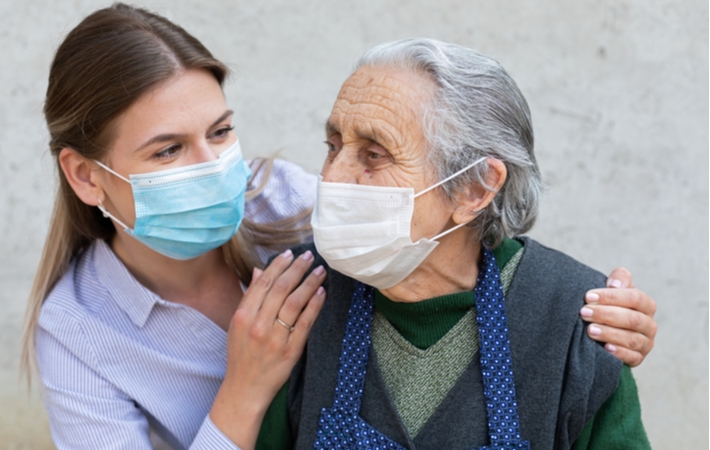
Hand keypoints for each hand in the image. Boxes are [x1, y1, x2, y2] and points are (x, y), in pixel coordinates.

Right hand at [210, 249, 325, 448]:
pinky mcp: (290, 350)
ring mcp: (275, 338)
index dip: (278, 265)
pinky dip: (314, 305)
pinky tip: (322, 292)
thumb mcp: (237, 324)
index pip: (263, 283)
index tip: (290, 253)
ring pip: (294, 303)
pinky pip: (305, 323)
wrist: (244, 389)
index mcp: (243, 316)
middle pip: (280, 289)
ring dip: (309, 283)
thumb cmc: (241, 355)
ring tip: (320, 271)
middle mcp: (258, 325)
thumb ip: (249, 297)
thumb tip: (258, 271)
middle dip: (297, 269)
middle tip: (310, 257)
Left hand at [580, 267, 656, 366]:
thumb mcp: (614, 289)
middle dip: (606, 315)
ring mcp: (646, 343)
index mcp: (646, 305)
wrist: (606, 327)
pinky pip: (632, 357)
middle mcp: (649, 324)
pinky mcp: (638, 358)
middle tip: (584, 312)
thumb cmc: (610, 305)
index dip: (611, 296)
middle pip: (633, 319)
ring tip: (590, 330)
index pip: (634, 298)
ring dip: (609, 333)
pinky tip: (605, 348)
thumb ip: (619, 279)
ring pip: (632, 339)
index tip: (588, 296)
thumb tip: (615, 283)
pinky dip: (619, 352)